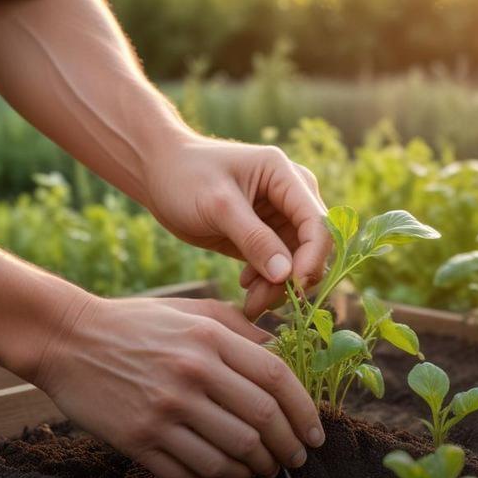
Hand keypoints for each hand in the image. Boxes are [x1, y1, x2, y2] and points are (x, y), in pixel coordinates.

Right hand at [30, 294, 324, 477]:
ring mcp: (163, 410)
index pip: (278, 379)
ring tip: (263, 472)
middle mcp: (191, 374)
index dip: (305, 413)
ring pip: (231, 455)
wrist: (68, 339)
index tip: (315, 435)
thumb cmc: (139, 323)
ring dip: (256, 470)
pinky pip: (189, 475)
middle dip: (287, 448)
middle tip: (293, 460)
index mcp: (211, 339)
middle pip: (261, 422)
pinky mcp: (137, 439)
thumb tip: (289, 355)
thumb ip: (243, 330)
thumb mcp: (195, 311)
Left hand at [144, 135, 331, 317]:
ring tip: (250, 303)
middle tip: (261, 303)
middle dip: (293, 279)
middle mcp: (292, 197)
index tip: (293, 286)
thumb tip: (287, 276)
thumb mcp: (218, 207)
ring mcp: (282, 218)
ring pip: (298, 263)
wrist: (159, 173)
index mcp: (286, 177)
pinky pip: (281, 267)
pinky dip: (268, 283)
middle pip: (313, 247)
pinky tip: (245, 286)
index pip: (318, 223)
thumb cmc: (185, 177)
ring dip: (279, 287)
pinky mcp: (268, 237)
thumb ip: (254, 239)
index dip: (313, 257)